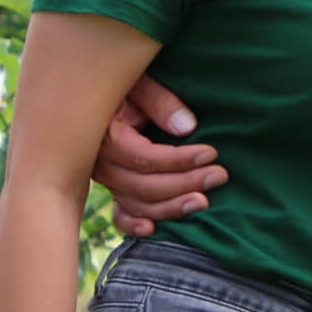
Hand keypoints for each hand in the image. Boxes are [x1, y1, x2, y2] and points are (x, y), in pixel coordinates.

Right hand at [93, 74, 221, 238]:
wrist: (92, 92)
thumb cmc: (123, 84)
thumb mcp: (138, 82)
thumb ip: (159, 101)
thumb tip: (187, 127)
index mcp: (106, 137)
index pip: (145, 158)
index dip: (179, 160)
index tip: (211, 153)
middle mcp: (100, 164)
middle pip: (143, 186)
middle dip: (185, 183)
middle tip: (219, 176)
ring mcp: (105, 180)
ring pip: (137, 203)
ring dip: (170, 207)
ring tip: (204, 202)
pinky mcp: (112, 188)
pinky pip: (119, 214)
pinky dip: (132, 225)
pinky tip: (153, 229)